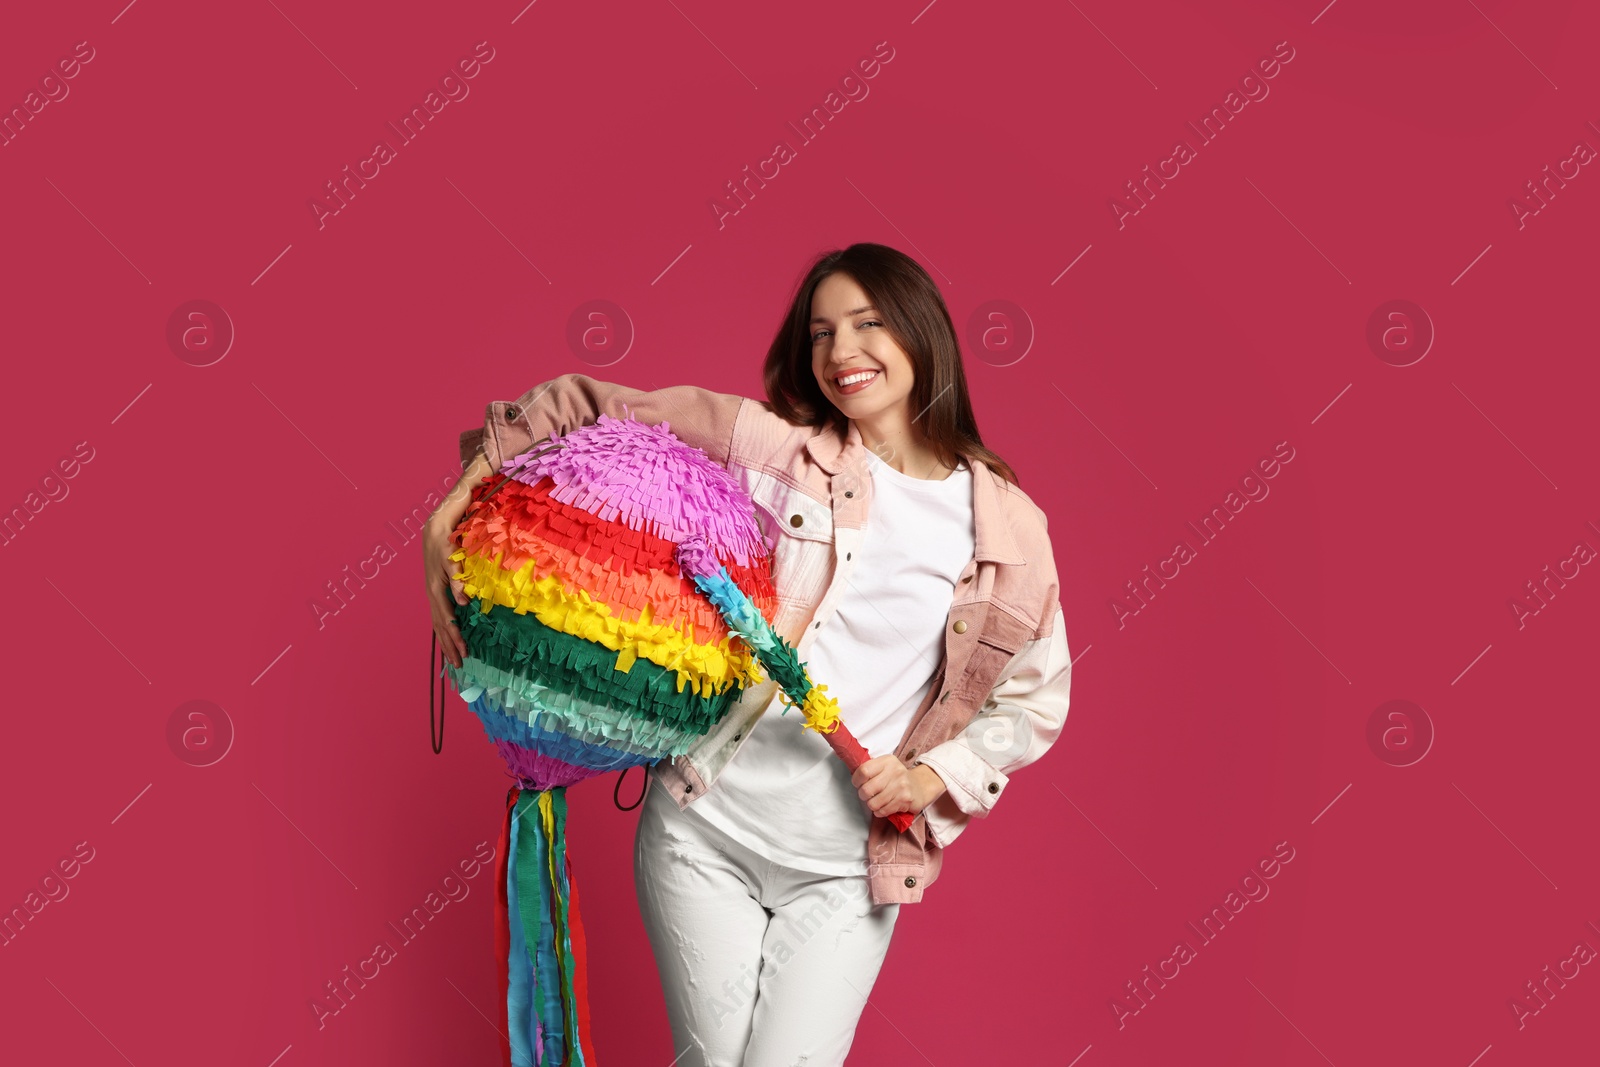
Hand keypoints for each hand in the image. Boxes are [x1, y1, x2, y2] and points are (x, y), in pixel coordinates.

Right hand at [425, 519, 469, 668]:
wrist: (435, 530)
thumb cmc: (446, 542)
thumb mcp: (452, 558)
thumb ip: (457, 580)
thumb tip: (464, 603)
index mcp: (436, 589)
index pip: (447, 620)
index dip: (455, 637)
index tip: (464, 651)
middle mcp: (432, 595)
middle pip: (440, 627)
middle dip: (449, 646)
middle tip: (459, 664)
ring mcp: (433, 595)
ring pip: (438, 624)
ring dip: (446, 642)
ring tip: (454, 660)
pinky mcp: (436, 593)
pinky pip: (439, 617)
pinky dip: (444, 631)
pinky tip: (449, 640)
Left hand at [851, 755, 946, 818]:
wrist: (921, 786)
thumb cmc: (897, 777)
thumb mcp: (886, 766)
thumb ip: (871, 769)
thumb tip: (853, 776)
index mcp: (887, 761)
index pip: (864, 770)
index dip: (856, 780)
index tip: (858, 783)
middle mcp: (895, 772)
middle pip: (866, 789)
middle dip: (863, 795)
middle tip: (867, 794)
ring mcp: (901, 786)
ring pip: (873, 803)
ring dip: (872, 805)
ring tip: (877, 801)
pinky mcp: (905, 800)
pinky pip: (883, 811)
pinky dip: (880, 812)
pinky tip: (885, 806)